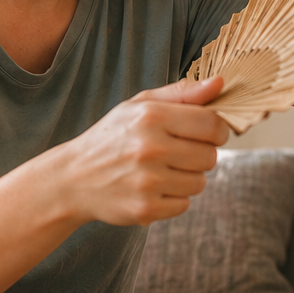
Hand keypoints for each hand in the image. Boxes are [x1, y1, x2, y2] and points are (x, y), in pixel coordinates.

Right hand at [54, 76, 229, 226]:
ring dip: (187, 178)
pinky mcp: (146, 209)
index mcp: (151, 116)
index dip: (218, 130)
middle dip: (200, 154)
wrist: (73, 179)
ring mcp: (148, 181)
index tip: (208, 133)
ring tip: (162, 170)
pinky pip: (184, 205)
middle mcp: (150, 148)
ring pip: (200, 183)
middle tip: (177, 152)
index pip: (212, 125)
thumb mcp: (141, 105)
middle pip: (210, 156)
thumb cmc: (113, 136)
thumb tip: (220, 83)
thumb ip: (183, 93)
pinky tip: (153, 188)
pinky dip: (174, 198)